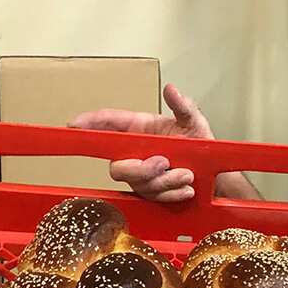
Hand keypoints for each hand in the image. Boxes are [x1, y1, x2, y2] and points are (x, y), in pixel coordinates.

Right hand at [69, 83, 210, 202]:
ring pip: (139, 184)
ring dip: (166, 182)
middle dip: (142, 169)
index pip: (107, 123)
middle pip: (118, 167)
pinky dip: (172, 194)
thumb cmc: (200, 144)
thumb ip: (183, 106)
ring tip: (188, 174)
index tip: (74, 124)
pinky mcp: (148, 193)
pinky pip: (153, 198)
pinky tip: (186, 188)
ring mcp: (139, 175)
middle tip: (165, 163)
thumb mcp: (194, 121)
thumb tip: (171, 89)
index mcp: (139, 128)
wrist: (213, 175)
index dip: (88, 123)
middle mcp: (134, 152)